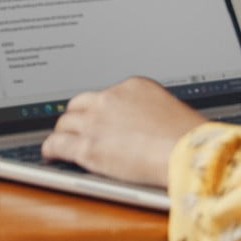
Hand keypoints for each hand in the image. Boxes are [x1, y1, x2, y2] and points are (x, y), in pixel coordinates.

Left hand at [41, 76, 206, 187]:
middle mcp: (111, 99)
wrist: (188, 154)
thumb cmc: (189, 140)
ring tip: (61, 141)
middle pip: (80, 104)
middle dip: (77, 117)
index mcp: (133, 86)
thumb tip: (145, 124)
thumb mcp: (170, 111)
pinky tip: (50, 154)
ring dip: (64, 132)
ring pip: (66, 123)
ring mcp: (96, 122)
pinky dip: (51, 148)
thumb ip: (150, 112)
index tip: (97, 116)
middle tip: (75, 128)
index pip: (105, 94)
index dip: (98, 109)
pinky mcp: (88, 146)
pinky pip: (57, 144)